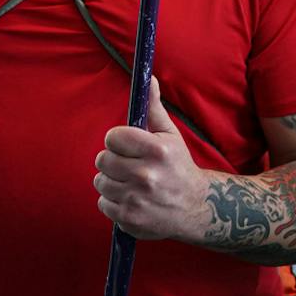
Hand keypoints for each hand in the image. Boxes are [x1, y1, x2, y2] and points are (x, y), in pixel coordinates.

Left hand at [93, 78, 207, 241]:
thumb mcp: (170, 135)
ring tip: (130, 183)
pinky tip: (130, 199)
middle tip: (129, 165)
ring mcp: (137, 199)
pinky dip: (113, 201)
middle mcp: (147, 175)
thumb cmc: (178, 166)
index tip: (127, 145)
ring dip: (111, 181)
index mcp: (157, 150)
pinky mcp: (129, 218)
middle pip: (103, 160)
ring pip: (100, 181)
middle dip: (113, 160)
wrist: (195, 207)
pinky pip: (103, 203)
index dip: (117, 140)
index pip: (112, 137)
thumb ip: (153, 107)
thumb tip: (148, 78)